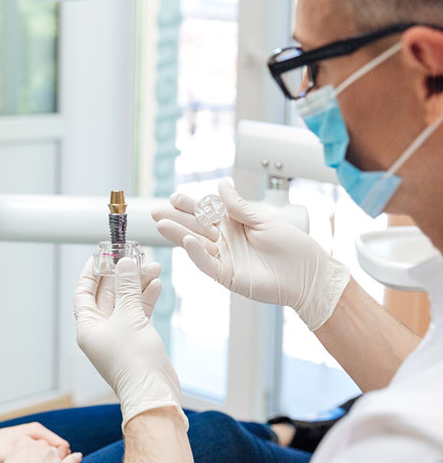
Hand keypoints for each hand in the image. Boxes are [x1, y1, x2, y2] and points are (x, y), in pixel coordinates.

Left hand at [73, 257, 185, 430]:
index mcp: (88, 327)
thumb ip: (127, 287)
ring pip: (126, 302)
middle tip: (133, 256)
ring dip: (137, 285)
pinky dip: (146, 299)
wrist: (154, 392)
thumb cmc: (134, 360)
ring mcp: (119, 336)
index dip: (92, 272)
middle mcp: (100, 331)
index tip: (101, 254)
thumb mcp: (129, 316)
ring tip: (152, 266)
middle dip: (121, 275)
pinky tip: (156, 284)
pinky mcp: (136, 340)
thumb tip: (125, 263)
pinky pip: (138, 313)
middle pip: (107, 295)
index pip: (84, 293)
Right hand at [152, 179, 349, 330]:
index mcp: (234, 224)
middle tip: (155, 210)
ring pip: (196, 245)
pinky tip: (189, 241)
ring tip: (161, 223)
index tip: (174, 197)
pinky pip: (208, 264)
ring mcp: (225, 259)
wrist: (307, 274)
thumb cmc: (292, 246)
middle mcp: (225, 241)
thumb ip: (238, 206)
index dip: (190, 205)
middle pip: (195, 227)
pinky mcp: (228, 276)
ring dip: (179, 234)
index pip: (206, 212)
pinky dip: (197, 253)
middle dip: (175, 218)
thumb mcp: (263, 219)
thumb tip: (221, 186)